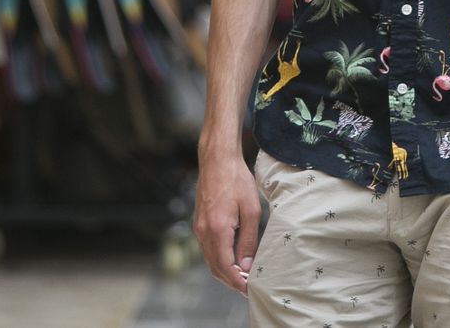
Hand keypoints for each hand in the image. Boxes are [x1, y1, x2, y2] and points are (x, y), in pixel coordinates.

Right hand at [193, 144, 261, 293]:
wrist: (217, 160)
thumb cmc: (237, 180)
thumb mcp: (251, 210)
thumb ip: (249, 239)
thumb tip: (246, 265)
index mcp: (217, 229)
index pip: (225, 266)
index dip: (236, 282)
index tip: (248, 289)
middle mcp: (203, 231)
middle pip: (215, 267)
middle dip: (230, 281)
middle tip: (247, 287)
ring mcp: (198, 227)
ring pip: (209, 259)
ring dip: (224, 271)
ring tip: (242, 275)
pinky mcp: (199, 222)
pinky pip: (207, 248)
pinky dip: (219, 258)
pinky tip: (232, 258)